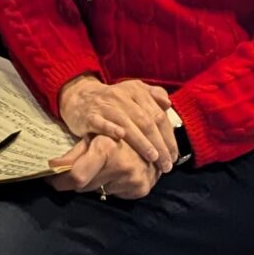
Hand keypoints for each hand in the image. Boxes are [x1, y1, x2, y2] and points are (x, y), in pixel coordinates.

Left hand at [50, 133, 162, 198]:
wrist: (152, 137)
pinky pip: (114, 195)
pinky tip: (116, 174)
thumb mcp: (92, 137)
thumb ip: (73, 154)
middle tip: (80, 168)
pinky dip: (111, 186)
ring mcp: (133, 179)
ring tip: (103, 167)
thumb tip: (51, 166)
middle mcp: (121, 165)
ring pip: (98, 191)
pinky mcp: (141, 189)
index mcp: (106, 149)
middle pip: (85, 186)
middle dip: (77, 179)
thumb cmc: (116, 134)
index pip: (77, 177)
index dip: (60, 181)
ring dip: (95, 182)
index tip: (50, 180)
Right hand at [58, 75, 177, 170]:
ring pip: (127, 124)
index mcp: (135, 91)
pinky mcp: (90, 116)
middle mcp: (122, 96)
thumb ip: (151, 95)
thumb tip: (168, 104)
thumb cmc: (112, 101)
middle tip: (167, 163)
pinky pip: (101, 123)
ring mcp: (105, 106)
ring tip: (153, 158)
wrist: (79, 97)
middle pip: (145, 121)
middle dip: (159, 144)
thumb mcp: (132, 92)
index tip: (174, 155)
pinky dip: (111, 128)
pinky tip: (121, 137)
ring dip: (142, 142)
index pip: (157, 114)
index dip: (168, 135)